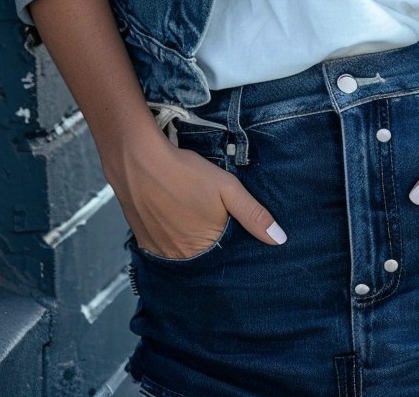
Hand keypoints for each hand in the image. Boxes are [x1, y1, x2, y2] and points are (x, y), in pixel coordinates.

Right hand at [105, 118, 286, 257]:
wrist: (138, 160)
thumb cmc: (185, 172)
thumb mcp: (227, 188)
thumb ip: (253, 215)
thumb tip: (280, 240)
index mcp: (203, 250)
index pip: (225, 259)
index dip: (231, 246)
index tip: (234, 233)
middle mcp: (180, 258)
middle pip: (203, 257)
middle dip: (210, 244)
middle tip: (210, 220)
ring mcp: (159, 251)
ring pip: (182, 253)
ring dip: (190, 241)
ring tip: (192, 217)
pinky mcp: (142, 241)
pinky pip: (163, 247)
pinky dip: (171, 237)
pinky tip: (174, 217)